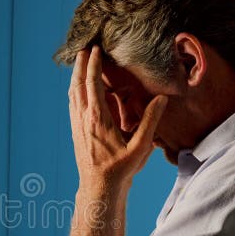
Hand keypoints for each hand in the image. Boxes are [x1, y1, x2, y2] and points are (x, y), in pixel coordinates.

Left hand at [68, 46, 166, 194]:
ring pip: (73, 94)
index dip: (93, 64)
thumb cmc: (120, 169)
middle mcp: (83, 119)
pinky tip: (78, 89)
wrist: (98, 187)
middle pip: (78, 84)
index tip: (95, 48)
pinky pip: (73, 104)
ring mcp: (77, 125)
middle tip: (84, 47)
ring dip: (76, 76)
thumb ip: (150, 121)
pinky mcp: (76, 131)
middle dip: (81, 64)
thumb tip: (161, 99)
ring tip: (80, 62)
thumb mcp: (141, 146)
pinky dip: (75, 91)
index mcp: (97, 118)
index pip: (93, 84)